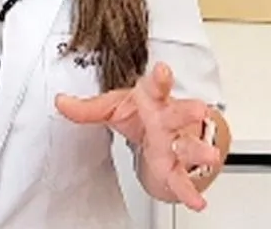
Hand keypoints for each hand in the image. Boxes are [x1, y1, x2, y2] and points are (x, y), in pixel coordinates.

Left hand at [54, 62, 221, 210]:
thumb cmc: (142, 112)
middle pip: (179, 115)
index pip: (156, 86)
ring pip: (189, 147)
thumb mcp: (112, 106)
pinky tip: (196, 201)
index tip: (163, 70)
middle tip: (199, 109)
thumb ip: (87, 108)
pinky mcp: (177, 167)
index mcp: (153, 101)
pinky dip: (189, 191)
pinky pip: (183, 179)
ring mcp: (177, 144)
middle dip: (189, 111)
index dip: (159, 78)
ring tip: (209, 157)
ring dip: (200, 152)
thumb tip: (61, 102)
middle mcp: (168, 120)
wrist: (162, 131)